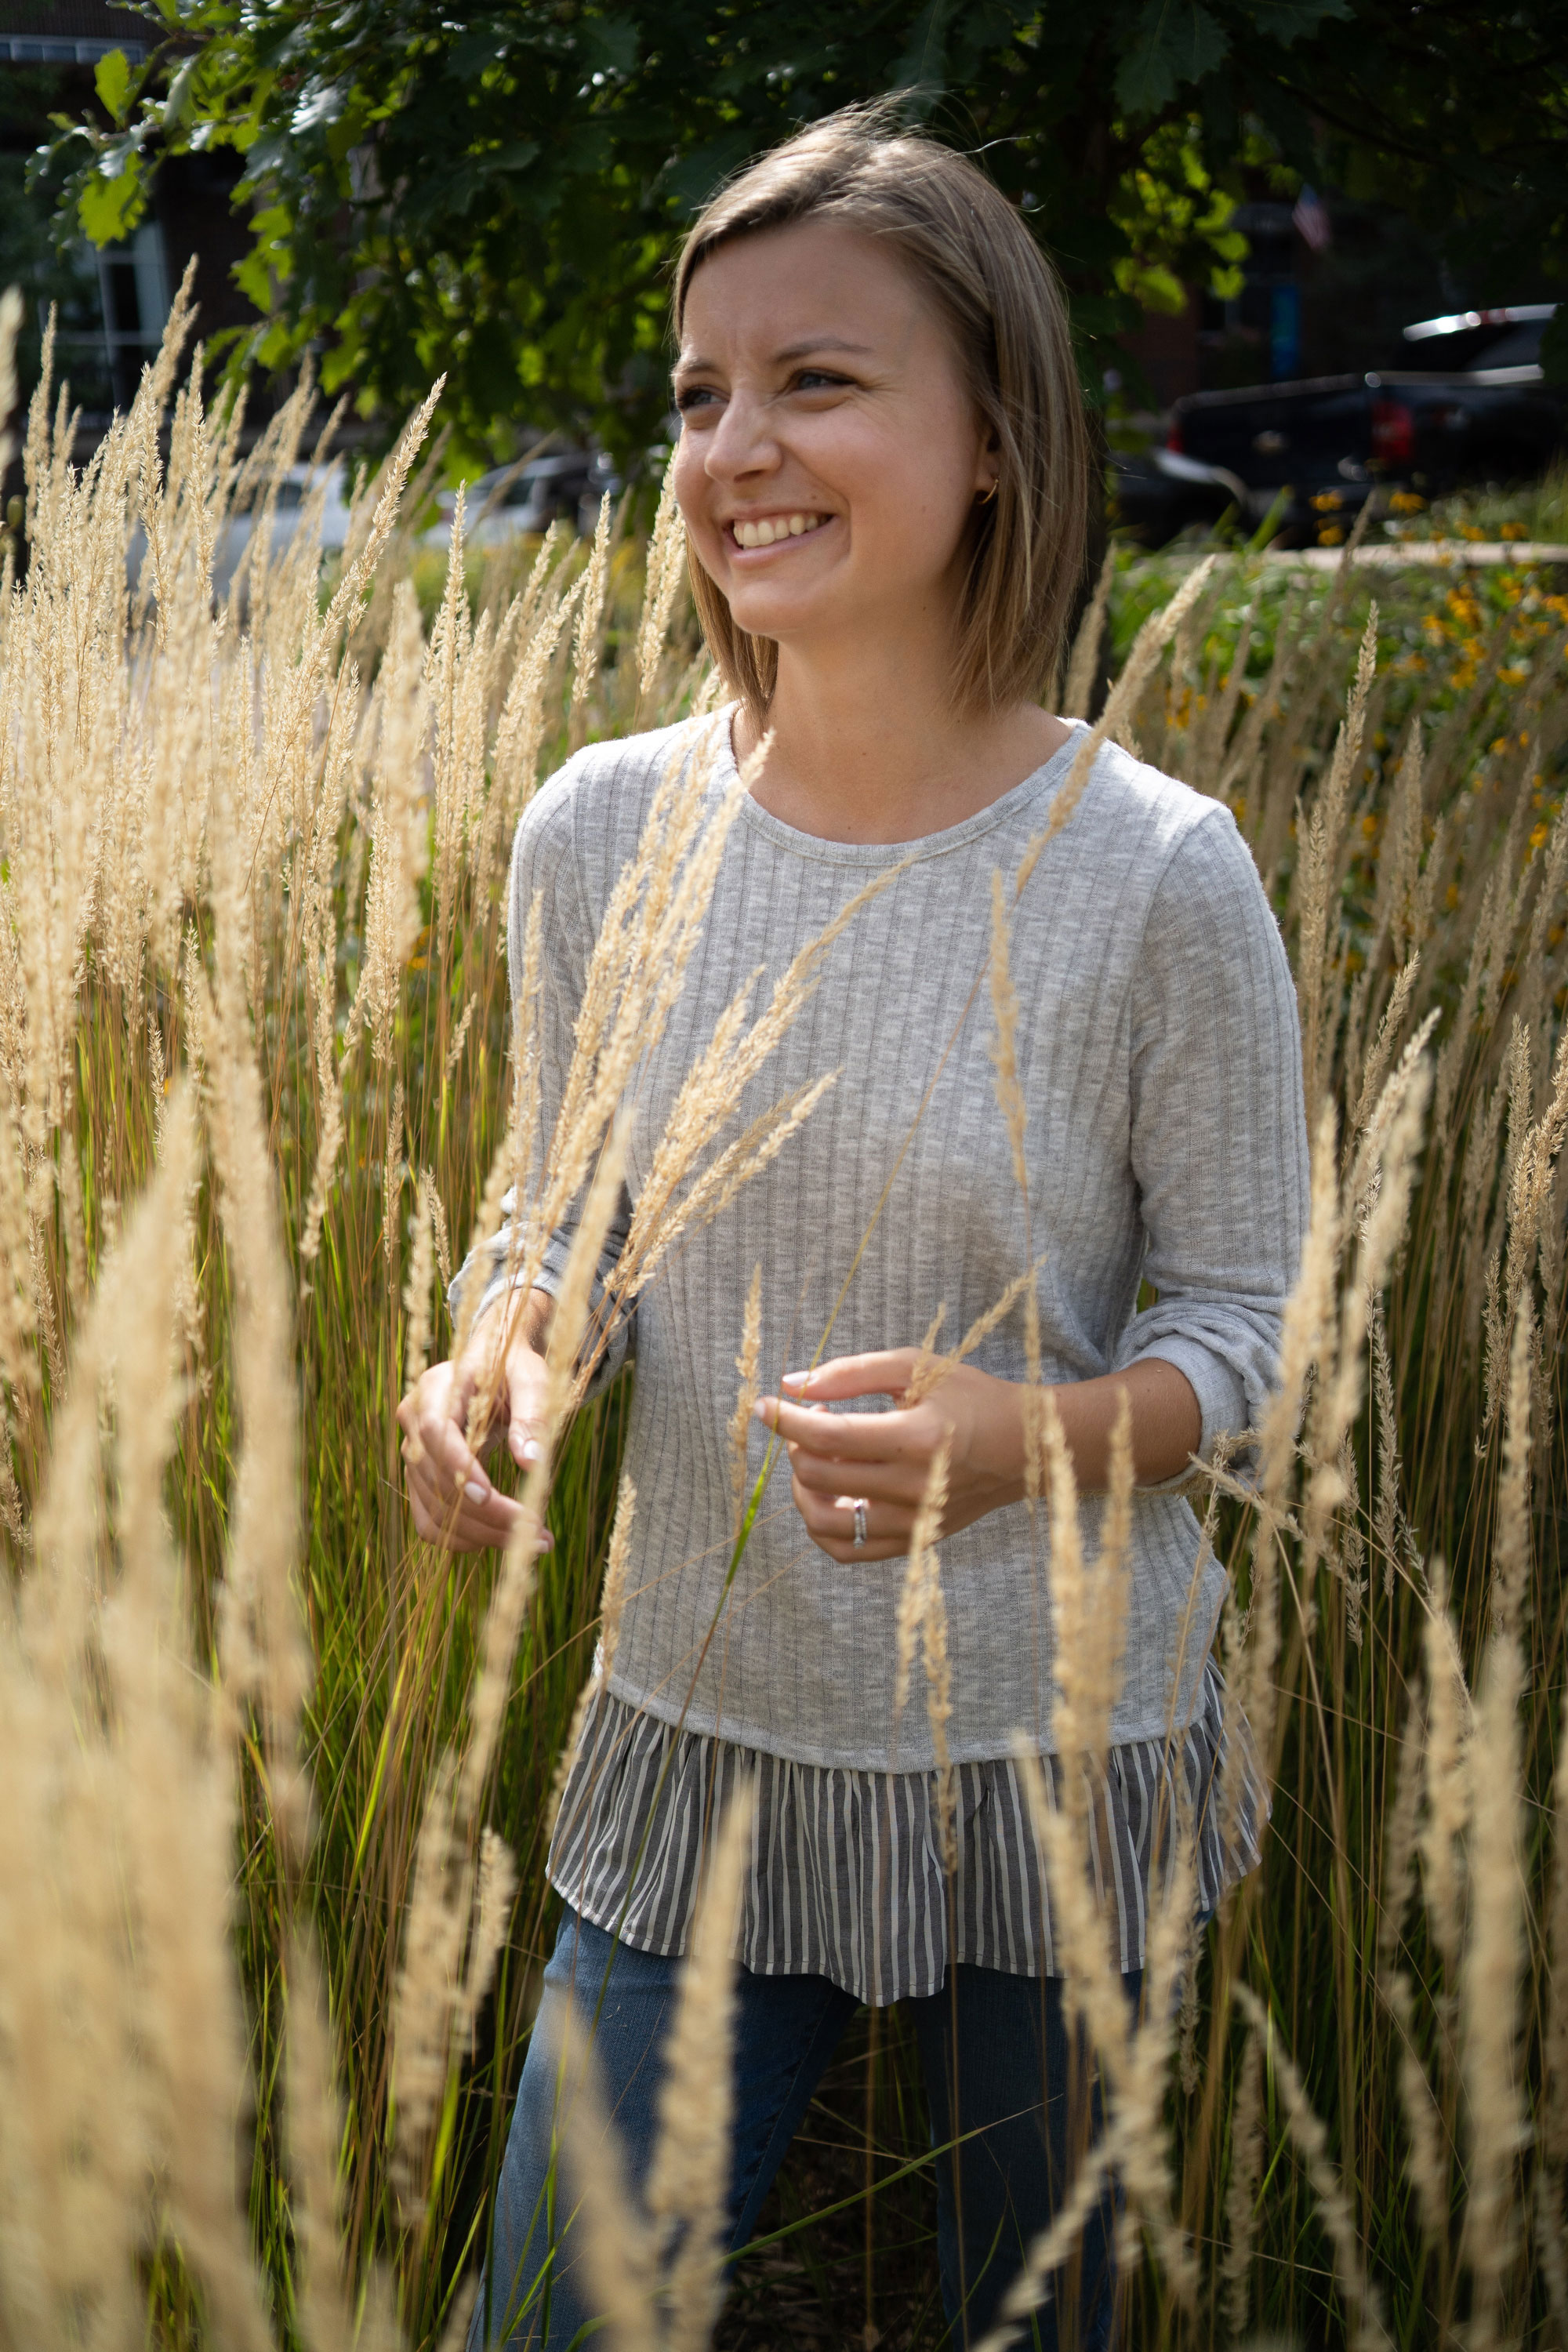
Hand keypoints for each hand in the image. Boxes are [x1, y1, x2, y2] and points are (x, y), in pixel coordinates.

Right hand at [396, 1295, 552, 1553]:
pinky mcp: (421, 1477)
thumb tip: (532, 1462)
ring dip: (481, 1533)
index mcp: (437, 1388)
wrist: (494, 1365)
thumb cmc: (514, 1369)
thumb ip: (532, 1415)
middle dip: (485, 1513)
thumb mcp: (532, 1379)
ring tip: (534, 1540)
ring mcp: (414, 1453)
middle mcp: (415, 1421)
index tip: (490, 1496)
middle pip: (436, 1478)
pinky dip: (461, 1537)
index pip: (435, 1432)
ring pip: (433, 1508)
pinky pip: (428, 1520)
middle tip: (537, 1533)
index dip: (458, 1467)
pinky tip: (498, 1539)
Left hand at [754, 1351, 1025, 1563]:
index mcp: (916, 1438)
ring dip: (802, 1489)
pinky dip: (823, 1525)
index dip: (785, 1419)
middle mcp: (914, 1488)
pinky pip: (847, 1551)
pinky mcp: (913, 1543)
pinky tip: (830, 1494)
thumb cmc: (968, 1398)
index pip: (827, 1436)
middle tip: (809, 1423)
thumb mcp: (915, 1368)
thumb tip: (791, 1386)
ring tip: (816, 1459)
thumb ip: (851, 1373)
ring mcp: (912, 1523)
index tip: (765, 1405)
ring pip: (823, 1523)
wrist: (1022, 1447)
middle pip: (817, 1477)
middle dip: (795, 1445)